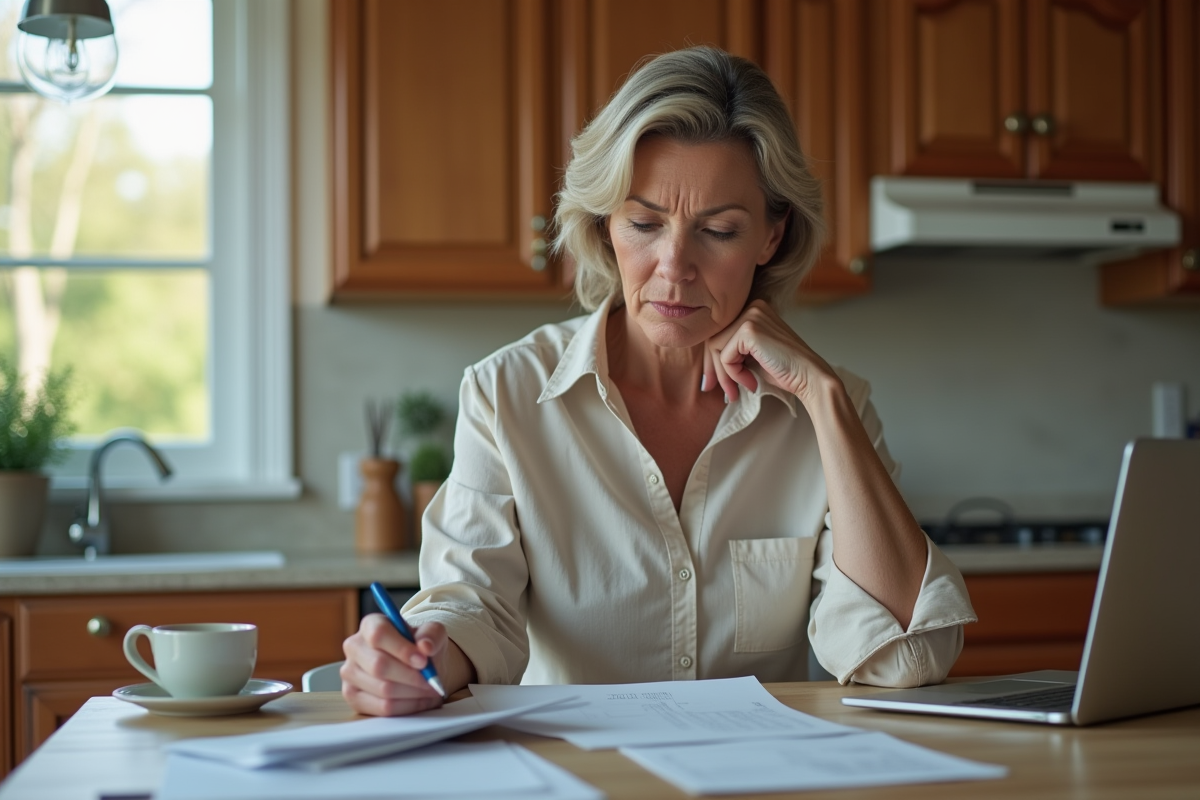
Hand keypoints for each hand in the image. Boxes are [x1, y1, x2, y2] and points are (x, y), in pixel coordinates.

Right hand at [341, 614, 446, 715]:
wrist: (418, 667)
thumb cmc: (421, 648)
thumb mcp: (433, 633)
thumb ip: (432, 635)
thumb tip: (425, 646)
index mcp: (371, 624)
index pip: (379, 634)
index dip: (402, 649)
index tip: (423, 661)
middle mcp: (354, 646)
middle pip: (379, 665)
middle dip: (411, 676)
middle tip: (431, 681)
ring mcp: (350, 673)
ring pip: (383, 689)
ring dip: (412, 693)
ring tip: (429, 690)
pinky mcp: (353, 697)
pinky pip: (382, 708)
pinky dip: (407, 707)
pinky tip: (420, 701)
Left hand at [702, 299, 836, 404]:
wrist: (809, 377)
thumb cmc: (783, 371)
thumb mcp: (751, 357)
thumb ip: (730, 352)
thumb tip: (704, 371)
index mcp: (754, 310)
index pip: (720, 333)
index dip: (713, 362)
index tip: (712, 384)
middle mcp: (752, 306)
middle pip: (714, 339)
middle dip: (716, 370)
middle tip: (725, 393)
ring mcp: (751, 315)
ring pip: (715, 348)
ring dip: (724, 375)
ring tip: (738, 391)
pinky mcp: (749, 329)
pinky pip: (724, 356)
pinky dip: (733, 374)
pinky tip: (751, 382)